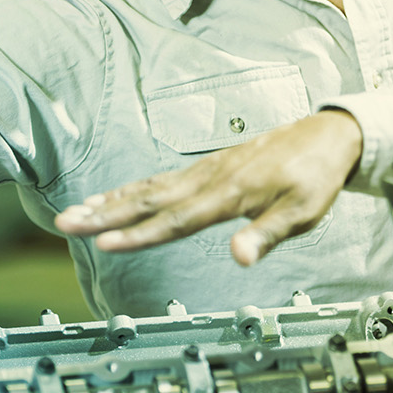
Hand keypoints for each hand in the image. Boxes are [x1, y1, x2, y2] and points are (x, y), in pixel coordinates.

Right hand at [55, 110, 362, 264]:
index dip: (139, 234)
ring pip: (147, 189)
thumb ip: (267, 233)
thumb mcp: (303, 211)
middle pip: (148, 201)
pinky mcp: (206, 169)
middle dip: (104, 215)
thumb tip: (241, 257)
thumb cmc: (316, 176)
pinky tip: (111, 198)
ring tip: (73, 213)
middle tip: (65, 223)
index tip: (104, 243)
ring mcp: (204, 172)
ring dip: (108, 201)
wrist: (327, 135)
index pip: (176, 220)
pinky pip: (159, 181)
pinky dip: (130, 190)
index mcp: (230, 193)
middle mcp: (209, 180)